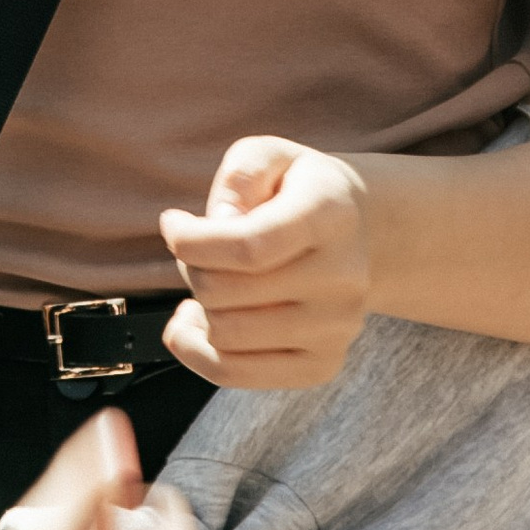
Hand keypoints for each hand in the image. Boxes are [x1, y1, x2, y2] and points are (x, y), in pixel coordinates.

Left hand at [159, 136, 370, 389]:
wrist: (357, 234)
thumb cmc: (297, 191)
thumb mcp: (269, 155)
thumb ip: (239, 175)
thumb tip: (219, 223)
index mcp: (330, 216)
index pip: (248, 247)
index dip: (191, 240)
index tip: (173, 224)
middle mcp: (344, 278)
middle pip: (225, 292)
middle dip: (191, 268)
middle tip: (198, 252)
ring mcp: (337, 328)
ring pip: (224, 335)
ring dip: (197, 307)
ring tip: (206, 282)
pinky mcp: (322, 365)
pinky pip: (234, 373)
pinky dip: (198, 351)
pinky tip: (199, 322)